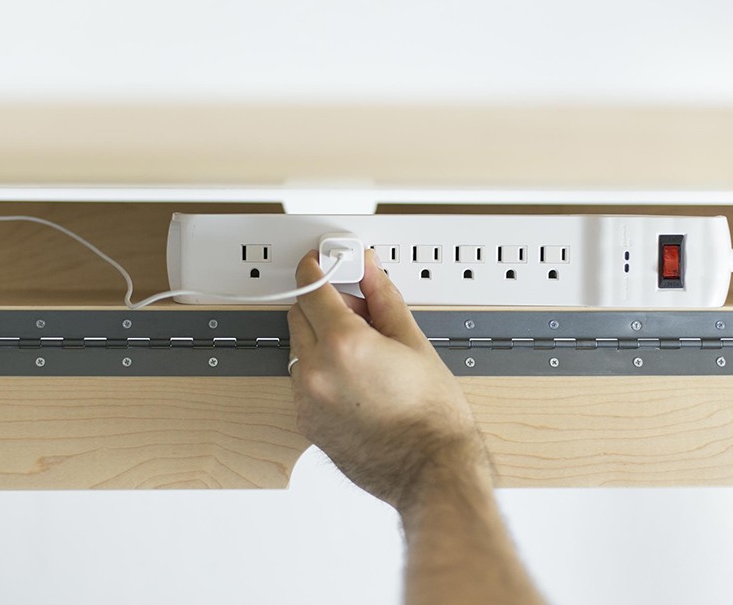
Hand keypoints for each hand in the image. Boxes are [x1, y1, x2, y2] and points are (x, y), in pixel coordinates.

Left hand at [287, 249, 487, 512]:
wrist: (433, 471)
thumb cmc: (433, 418)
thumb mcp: (413, 342)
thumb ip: (382, 298)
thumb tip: (368, 269)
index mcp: (344, 345)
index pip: (311, 288)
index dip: (317, 268)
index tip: (322, 261)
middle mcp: (317, 372)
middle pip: (300, 315)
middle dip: (324, 306)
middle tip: (361, 312)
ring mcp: (307, 400)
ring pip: (299, 348)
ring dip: (321, 339)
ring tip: (366, 355)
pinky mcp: (306, 422)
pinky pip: (303, 380)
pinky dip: (321, 370)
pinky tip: (356, 380)